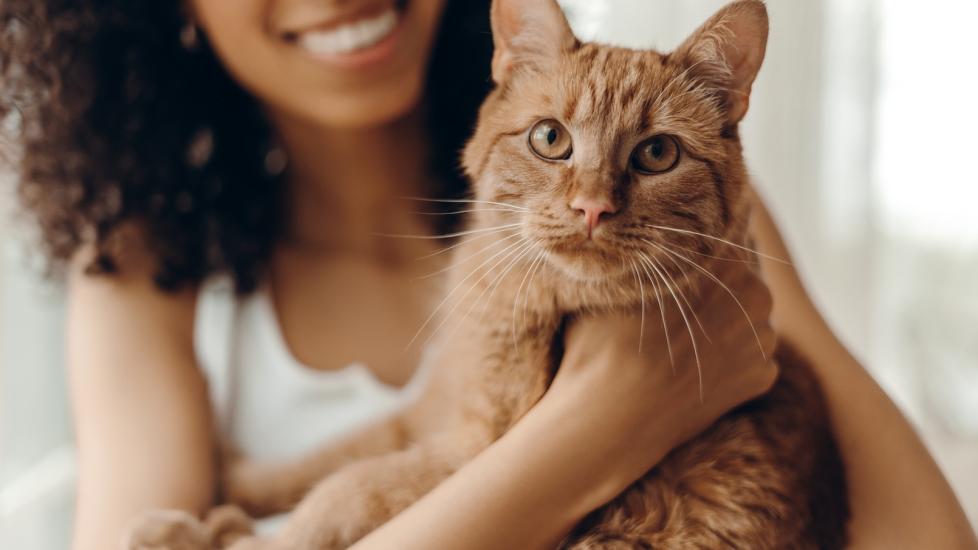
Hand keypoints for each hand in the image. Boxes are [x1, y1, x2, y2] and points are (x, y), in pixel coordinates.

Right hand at [544, 260, 777, 503]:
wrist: (615, 416)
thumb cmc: (606, 344)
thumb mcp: (618, 283)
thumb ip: (647, 261)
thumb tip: (640, 246)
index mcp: (722, 260)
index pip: (719, 245)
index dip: (695, 259)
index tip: (675, 273)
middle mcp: (755, 294)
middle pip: (740, 283)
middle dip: (715, 293)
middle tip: (677, 312)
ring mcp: (764, 338)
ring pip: (749, 321)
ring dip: (726, 328)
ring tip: (682, 346)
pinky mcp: (763, 376)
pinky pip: (751, 357)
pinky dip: (729, 363)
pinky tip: (695, 371)